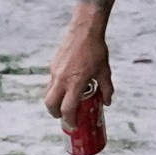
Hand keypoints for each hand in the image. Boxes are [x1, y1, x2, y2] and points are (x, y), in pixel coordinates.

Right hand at [43, 7, 113, 128]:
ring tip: (64, 103)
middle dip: (55, 114)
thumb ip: (106, 88)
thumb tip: (107, 102)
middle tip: (64, 117)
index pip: (67, 108)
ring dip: (54, 102)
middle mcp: (61, 79)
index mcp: (75, 82)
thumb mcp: (105, 71)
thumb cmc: (96, 50)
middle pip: (50, 104)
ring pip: (48, 93)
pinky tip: (67, 86)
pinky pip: (51, 82)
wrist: (84, 29)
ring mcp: (54, 71)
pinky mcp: (52, 65)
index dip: (69, 120)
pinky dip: (56, 89)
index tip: (73, 125)